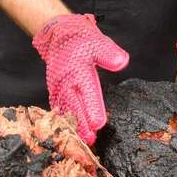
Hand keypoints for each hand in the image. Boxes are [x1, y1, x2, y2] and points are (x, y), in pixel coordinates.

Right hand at [32, 14, 128, 143]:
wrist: (59, 35)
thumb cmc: (81, 41)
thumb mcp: (98, 43)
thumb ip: (109, 54)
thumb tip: (121, 62)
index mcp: (78, 71)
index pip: (87, 92)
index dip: (93, 108)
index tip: (98, 123)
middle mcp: (66, 82)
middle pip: (74, 106)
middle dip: (82, 124)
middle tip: (90, 139)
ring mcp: (58, 88)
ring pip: (65, 110)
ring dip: (73, 125)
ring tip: (82, 140)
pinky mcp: (55, 91)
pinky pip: (59, 108)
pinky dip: (64, 120)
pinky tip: (71, 132)